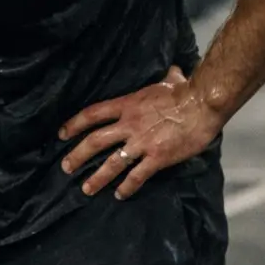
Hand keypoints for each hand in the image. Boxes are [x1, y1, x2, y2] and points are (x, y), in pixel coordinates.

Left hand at [58, 66, 223, 199]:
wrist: (202, 104)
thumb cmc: (186, 91)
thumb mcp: (170, 80)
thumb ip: (166, 77)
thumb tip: (173, 70)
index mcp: (127, 105)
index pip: (93, 114)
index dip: (74, 124)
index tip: (62, 134)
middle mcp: (129, 124)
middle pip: (95, 141)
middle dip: (78, 155)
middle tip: (66, 167)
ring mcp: (142, 142)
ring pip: (112, 163)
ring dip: (97, 178)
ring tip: (86, 189)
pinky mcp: (157, 158)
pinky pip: (137, 176)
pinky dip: (127, 187)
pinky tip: (119, 195)